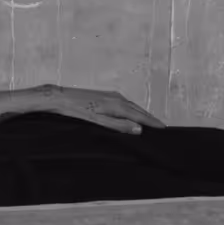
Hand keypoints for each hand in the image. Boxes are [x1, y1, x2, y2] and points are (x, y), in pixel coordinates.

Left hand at [46, 85, 165, 133]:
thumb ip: (118, 126)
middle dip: (149, 118)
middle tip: (161, 127)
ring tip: (150, 121)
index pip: (139, 116)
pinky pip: (125, 103)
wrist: (61, 98)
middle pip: (138, 110)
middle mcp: (116, 98)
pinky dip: (132, 109)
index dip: (151, 123)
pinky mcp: (105, 95)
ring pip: (131, 106)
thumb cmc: (76, 110)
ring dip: (141, 113)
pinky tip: (131, 113)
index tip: (163, 128)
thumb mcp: (98, 122)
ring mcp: (111, 95)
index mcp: (117, 105)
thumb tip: (138, 129)